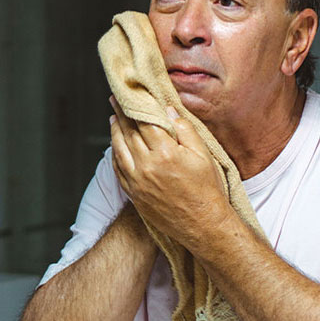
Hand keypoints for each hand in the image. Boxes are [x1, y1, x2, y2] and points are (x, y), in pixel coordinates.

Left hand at [108, 96, 232, 249]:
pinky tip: (116, 144)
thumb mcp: (203, 155)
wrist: (202, 225)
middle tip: (115, 100)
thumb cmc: (206, 189)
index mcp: (165, 153)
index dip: (135, 106)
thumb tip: (168, 109)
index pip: (144, 122)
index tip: (128, 95)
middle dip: (121, 114)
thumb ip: (184, 130)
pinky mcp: (133, 193)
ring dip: (114, 131)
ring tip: (113, 118)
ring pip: (119, 149)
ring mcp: (137, 180)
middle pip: (128, 133)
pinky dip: (115, 152)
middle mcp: (147, 165)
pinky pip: (118, 168)